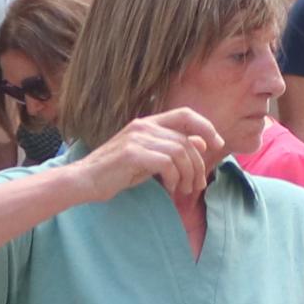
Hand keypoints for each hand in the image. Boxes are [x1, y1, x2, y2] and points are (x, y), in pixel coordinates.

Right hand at [80, 108, 225, 201]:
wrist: (85, 180)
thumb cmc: (116, 172)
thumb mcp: (149, 158)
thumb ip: (172, 149)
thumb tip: (201, 142)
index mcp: (147, 123)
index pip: (185, 114)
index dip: (206, 126)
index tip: (217, 144)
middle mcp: (143, 126)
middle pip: (187, 140)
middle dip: (198, 165)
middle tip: (198, 184)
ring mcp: (137, 139)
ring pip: (180, 153)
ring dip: (188, 175)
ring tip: (184, 190)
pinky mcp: (133, 154)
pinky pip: (168, 164)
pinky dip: (174, 179)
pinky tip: (170, 189)